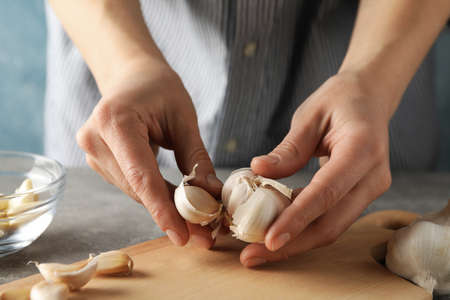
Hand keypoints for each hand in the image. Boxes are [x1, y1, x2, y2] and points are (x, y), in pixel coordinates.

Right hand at [76, 59, 221, 248]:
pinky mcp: (98, 161)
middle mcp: (94, 139)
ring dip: (164, 207)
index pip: (141, 175)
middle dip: (171, 213)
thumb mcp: (184, 117)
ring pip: (134, 191)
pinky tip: (177, 204)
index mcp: (115, 121)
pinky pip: (131, 185)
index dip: (162, 209)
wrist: (131, 75)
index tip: (182, 237)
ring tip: (197, 222)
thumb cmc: (159, 88)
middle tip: (203, 234)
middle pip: (137, 188)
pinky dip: (154, 195)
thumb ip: (195, 156)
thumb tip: (210, 196)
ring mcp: (92, 152)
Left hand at [241, 73, 392, 266]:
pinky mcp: (361, 195)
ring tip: (258, 249)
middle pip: (332, 223)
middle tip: (252, 256)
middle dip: (292, 244)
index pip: (326, 192)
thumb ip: (288, 148)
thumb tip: (259, 171)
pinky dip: (304, 227)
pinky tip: (277, 229)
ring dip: (296, 241)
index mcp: (362, 149)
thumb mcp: (310, 115)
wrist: (369, 98)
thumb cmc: (339, 100)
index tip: (268, 240)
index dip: (297, 219)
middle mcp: (373, 176)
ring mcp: (371, 188)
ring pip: (333, 227)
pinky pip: (332, 218)